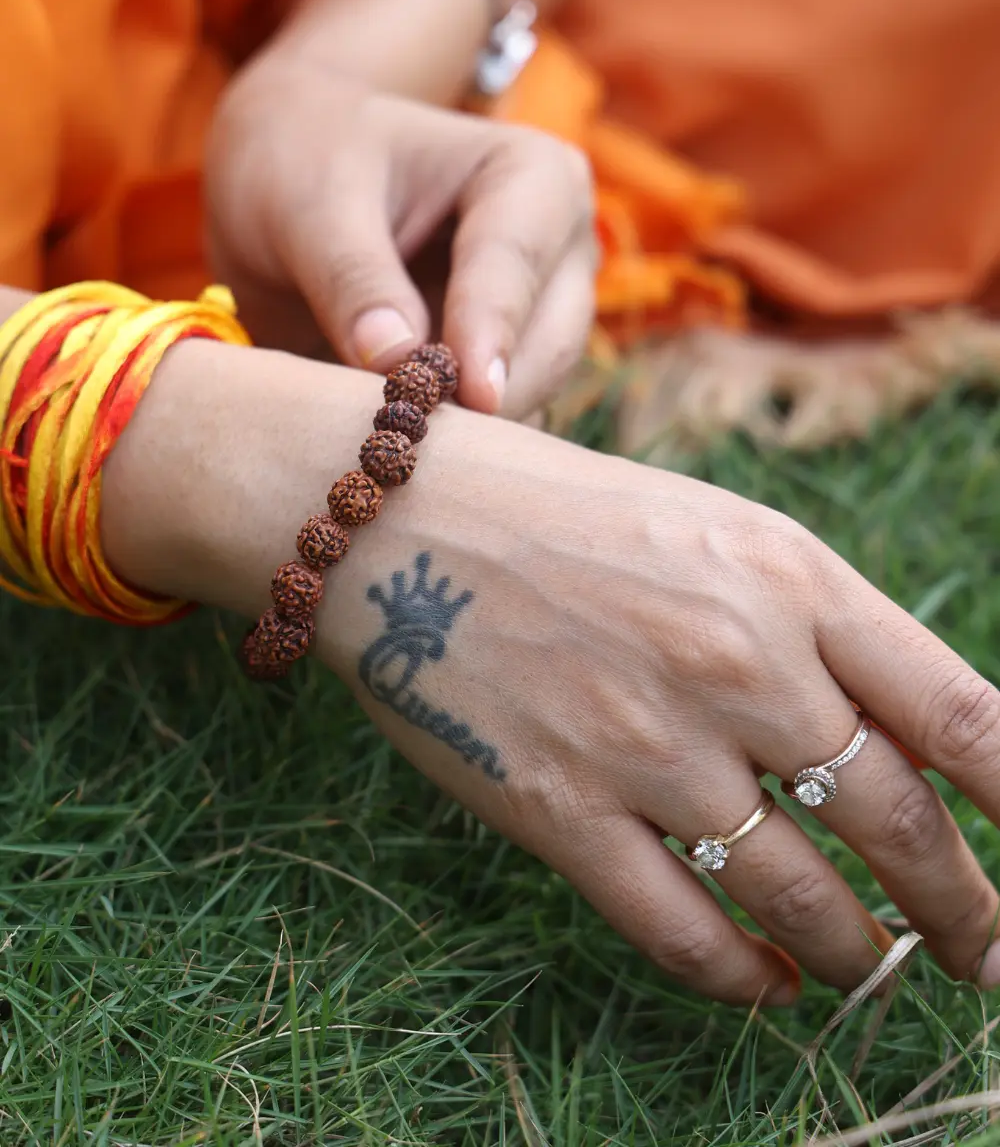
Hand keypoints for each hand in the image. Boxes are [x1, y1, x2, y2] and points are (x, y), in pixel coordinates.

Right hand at [101, 340, 999, 1005]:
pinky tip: (768, 982)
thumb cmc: (567, 511)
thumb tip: (907, 735)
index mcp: (788, 578)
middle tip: (980, 949)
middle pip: (898, 827)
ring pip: (802, 897)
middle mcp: (736, 664)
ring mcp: (647, 744)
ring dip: (858, 949)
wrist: (397, 512)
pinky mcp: (560, 809)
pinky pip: (685, 932)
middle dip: (961, 909)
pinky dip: (745, 976)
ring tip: (875, 962)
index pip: (961, 714)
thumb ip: (816, 623)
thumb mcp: (717, 529)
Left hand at [205, 45, 595, 416]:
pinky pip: (496, 420)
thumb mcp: (310, 206)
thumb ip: (353, 279)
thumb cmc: (307, 162)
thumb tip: (396, 362)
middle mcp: (561, 248)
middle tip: (410, 445)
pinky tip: (389, 458)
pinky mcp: (509, 367)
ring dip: (464, 429)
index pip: (516, 261)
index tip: (472, 396)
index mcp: (532, 176)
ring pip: (531, 393)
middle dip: (484, 397)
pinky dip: (450, 442)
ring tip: (384, 451)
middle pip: (547, 341)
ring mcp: (543, 313)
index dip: (492, 330)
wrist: (288, 175)